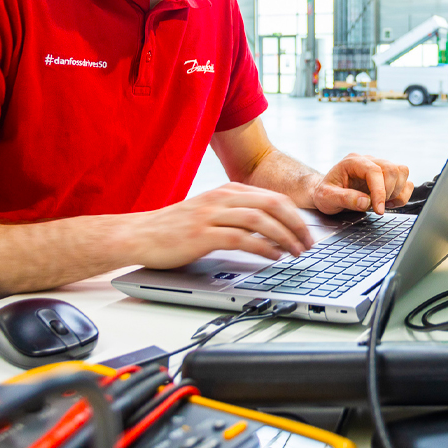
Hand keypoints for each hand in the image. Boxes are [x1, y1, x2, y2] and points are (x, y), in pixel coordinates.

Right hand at [128, 183, 314, 267]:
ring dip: (284, 237)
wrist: (138, 234)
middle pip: (272, 205)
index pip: (273, 197)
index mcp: (228, 190)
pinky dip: (262, 248)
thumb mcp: (211, 211)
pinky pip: (240, 239)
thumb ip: (237, 214)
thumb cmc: (175, 227)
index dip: (295, 215)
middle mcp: (222, 198)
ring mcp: (211, 215)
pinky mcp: (202, 235)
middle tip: (308, 244)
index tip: (307, 232)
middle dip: (296, 225)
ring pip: (260, 220)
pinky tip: (273, 257)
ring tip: (295, 252)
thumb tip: (271, 229)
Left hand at [311, 153, 413, 214]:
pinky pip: (405, 180)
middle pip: (392, 169)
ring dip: (396, 192)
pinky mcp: (386, 176)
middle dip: (388, 192)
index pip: (374, 171)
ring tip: (382, 204)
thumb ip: (345, 199)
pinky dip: (401, 194)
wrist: (326, 193)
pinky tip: (388, 202)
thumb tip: (365, 202)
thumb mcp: (327, 198)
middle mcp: (368, 160)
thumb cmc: (324, 194)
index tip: (378, 209)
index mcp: (352, 162)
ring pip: (401, 172)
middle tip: (376, 208)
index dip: (379, 191)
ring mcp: (379, 166)